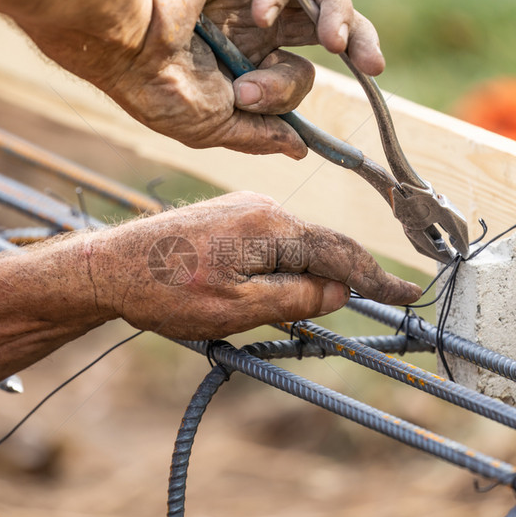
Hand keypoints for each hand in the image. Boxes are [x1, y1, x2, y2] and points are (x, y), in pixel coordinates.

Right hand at [8, 0, 382, 158]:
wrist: (125, 40)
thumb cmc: (158, 88)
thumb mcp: (212, 126)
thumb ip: (259, 135)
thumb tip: (299, 150)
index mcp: (243, 65)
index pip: (295, 75)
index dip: (293, 93)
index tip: (276, 110)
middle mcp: (252, 26)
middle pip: (323, 27)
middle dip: (356, 42)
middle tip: (374, 65)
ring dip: (339, 20)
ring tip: (336, 42)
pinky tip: (259, 15)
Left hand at [87, 192, 419, 338]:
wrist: (109, 266)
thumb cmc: (164, 291)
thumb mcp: (236, 309)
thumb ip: (294, 299)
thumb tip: (339, 292)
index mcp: (270, 227)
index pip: (340, 252)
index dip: (376, 277)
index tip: (406, 292)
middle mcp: (262, 207)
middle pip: (321, 245)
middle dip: (344, 277)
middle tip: (373, 302)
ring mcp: (244, 208)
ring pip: (295, 245)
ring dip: (309, 274)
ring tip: (309, 307)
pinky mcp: (228, 216)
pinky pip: (272, 241)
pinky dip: (286, 265)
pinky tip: (275, 288)